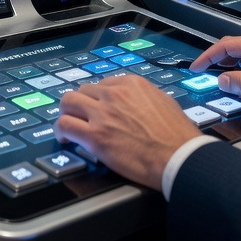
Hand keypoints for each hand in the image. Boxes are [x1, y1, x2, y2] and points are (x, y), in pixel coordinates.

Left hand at [56, 76, 199, 190]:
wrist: (180, 157)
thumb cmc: (178, 135)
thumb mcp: (164, 102)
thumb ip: (144, 98)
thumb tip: (135, 103)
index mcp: (132, 84)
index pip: (103, 84)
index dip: (98, 99)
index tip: (97, 109)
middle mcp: (114, 94)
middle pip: (82, 91)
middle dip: (80, 104)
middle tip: (81, 117)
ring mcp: (102, 114)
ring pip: (67, 102)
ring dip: (66, 113)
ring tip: (69, 125)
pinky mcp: (95, 135)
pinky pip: (65, 125)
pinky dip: (61, 131)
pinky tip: (65, 139)